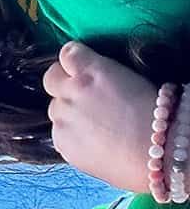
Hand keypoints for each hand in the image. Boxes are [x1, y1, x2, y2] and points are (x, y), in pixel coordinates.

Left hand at [42, 42, 156, 192]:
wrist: (158, 156)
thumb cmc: (157, 116)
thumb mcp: (133, 79)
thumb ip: (100, 72)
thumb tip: (87, 73)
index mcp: (92, 71)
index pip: (68, 53)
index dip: (75, 59)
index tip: (79, 65)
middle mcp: (71, 92)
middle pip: (51, 78)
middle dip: (64, 82)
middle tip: (83, 93)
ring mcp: (62, 119)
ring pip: (55, 108)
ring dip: (69, 110)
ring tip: (96, 123)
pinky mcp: (61, 142)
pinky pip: (59, 132)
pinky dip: (71, 134)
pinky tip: (94, 140)